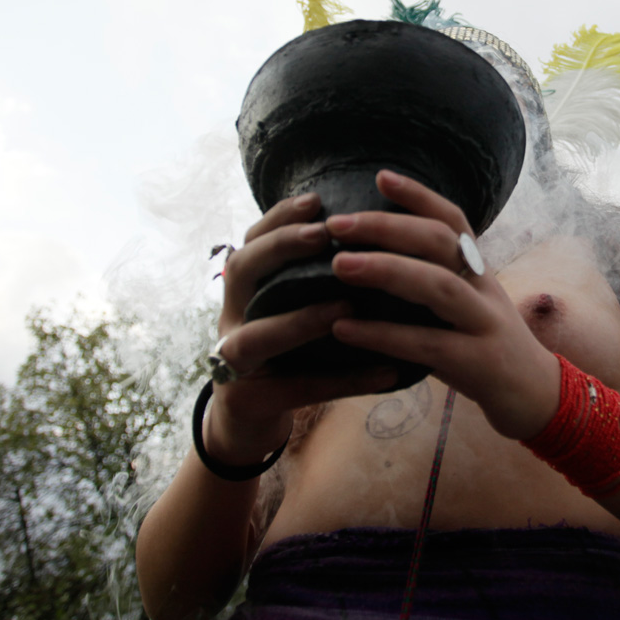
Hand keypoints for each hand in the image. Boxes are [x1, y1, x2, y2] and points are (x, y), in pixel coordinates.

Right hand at [206, 193, 397, 464]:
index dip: (280, 218)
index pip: (252, 241)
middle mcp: (232, 317)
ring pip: (257, 336)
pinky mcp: (250, 401)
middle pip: (242, 272)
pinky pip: (298, 389)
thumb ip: (309, 278)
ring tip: (347, 307)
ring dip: (302, 319)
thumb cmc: (281, 352)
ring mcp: (233, 362)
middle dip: (280, 249)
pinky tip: (387, 372)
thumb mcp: (285, 308)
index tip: (318, 201)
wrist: (246, 418)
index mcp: (243, 290)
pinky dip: (344, 380)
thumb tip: (370, 233)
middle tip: (325, 236)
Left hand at [326, 170, 560, 439]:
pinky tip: (343, 329)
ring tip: (338, 265)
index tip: (379, 176)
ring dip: (386, 270)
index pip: (453, 220)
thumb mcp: (467, 304)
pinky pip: (426, 344)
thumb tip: (372, 257)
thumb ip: (434, 279)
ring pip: (438, 286)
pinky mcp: (476, 364)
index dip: (419, 195)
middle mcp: (484, 289)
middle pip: (440, 243)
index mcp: (478, 271)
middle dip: (387, 227)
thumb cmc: (484, 347)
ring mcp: (483, 325)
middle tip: (337, 223)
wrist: (537, 398)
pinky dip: (382, 335)